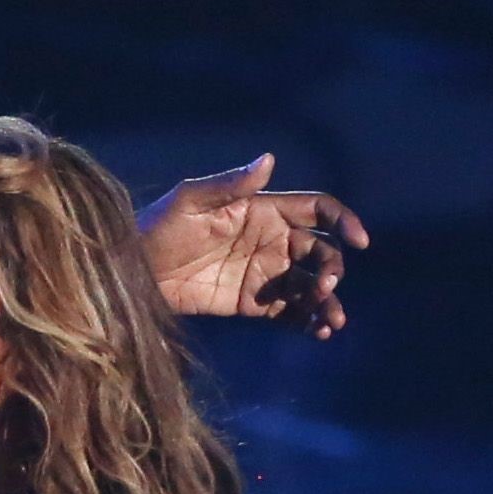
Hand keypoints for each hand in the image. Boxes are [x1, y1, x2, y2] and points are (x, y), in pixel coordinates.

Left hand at [137, 153, 368, 334]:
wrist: (133, 272)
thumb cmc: (158, 227)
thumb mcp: (191, 201)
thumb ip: (231, 185)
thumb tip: (269, 159)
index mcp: (264, 210)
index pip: (316, 211)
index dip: (342, 222)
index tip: (359, 241)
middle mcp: (271, 240)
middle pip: (319, 252)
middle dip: (331, 270)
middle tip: (324, 289)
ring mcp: (263, 274)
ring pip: (308, 286)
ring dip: (326, 302)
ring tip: (331, 323)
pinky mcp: (251, 304)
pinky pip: (288, 313)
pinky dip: (307, 322)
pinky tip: (318, 333)